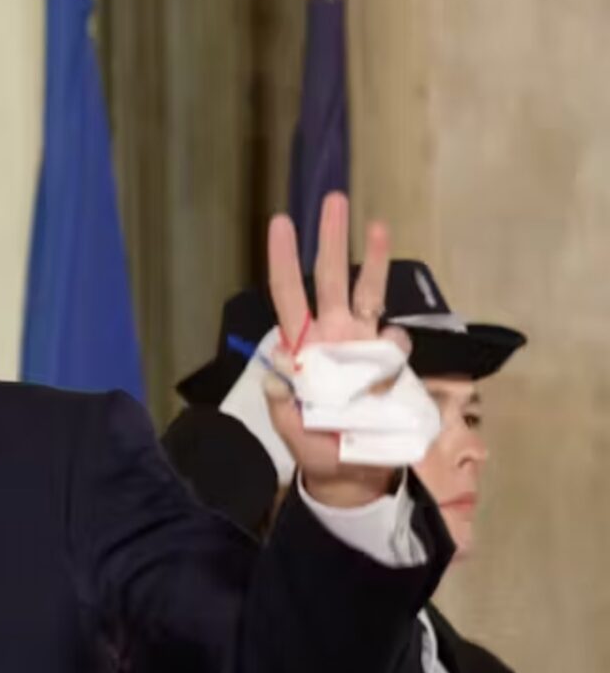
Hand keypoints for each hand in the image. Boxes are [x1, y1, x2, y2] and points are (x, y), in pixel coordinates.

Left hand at [262, 192, 411, 506]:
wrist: (352, 474)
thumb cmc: (316, 448)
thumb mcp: (291, 430)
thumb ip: (283, 404)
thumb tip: (275, 374)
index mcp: (301, 348)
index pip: (287, 295)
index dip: (282, 260)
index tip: (280, 222)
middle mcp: (331, 336)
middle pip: (328, 278)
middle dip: (329, 238)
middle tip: (332, 198)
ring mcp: (362, 345)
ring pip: (368, 292)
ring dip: (372, 259)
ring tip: (375, 223)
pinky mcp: (389, 363)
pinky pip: (395, 339)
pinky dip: (396, 340)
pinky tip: (390, 352)